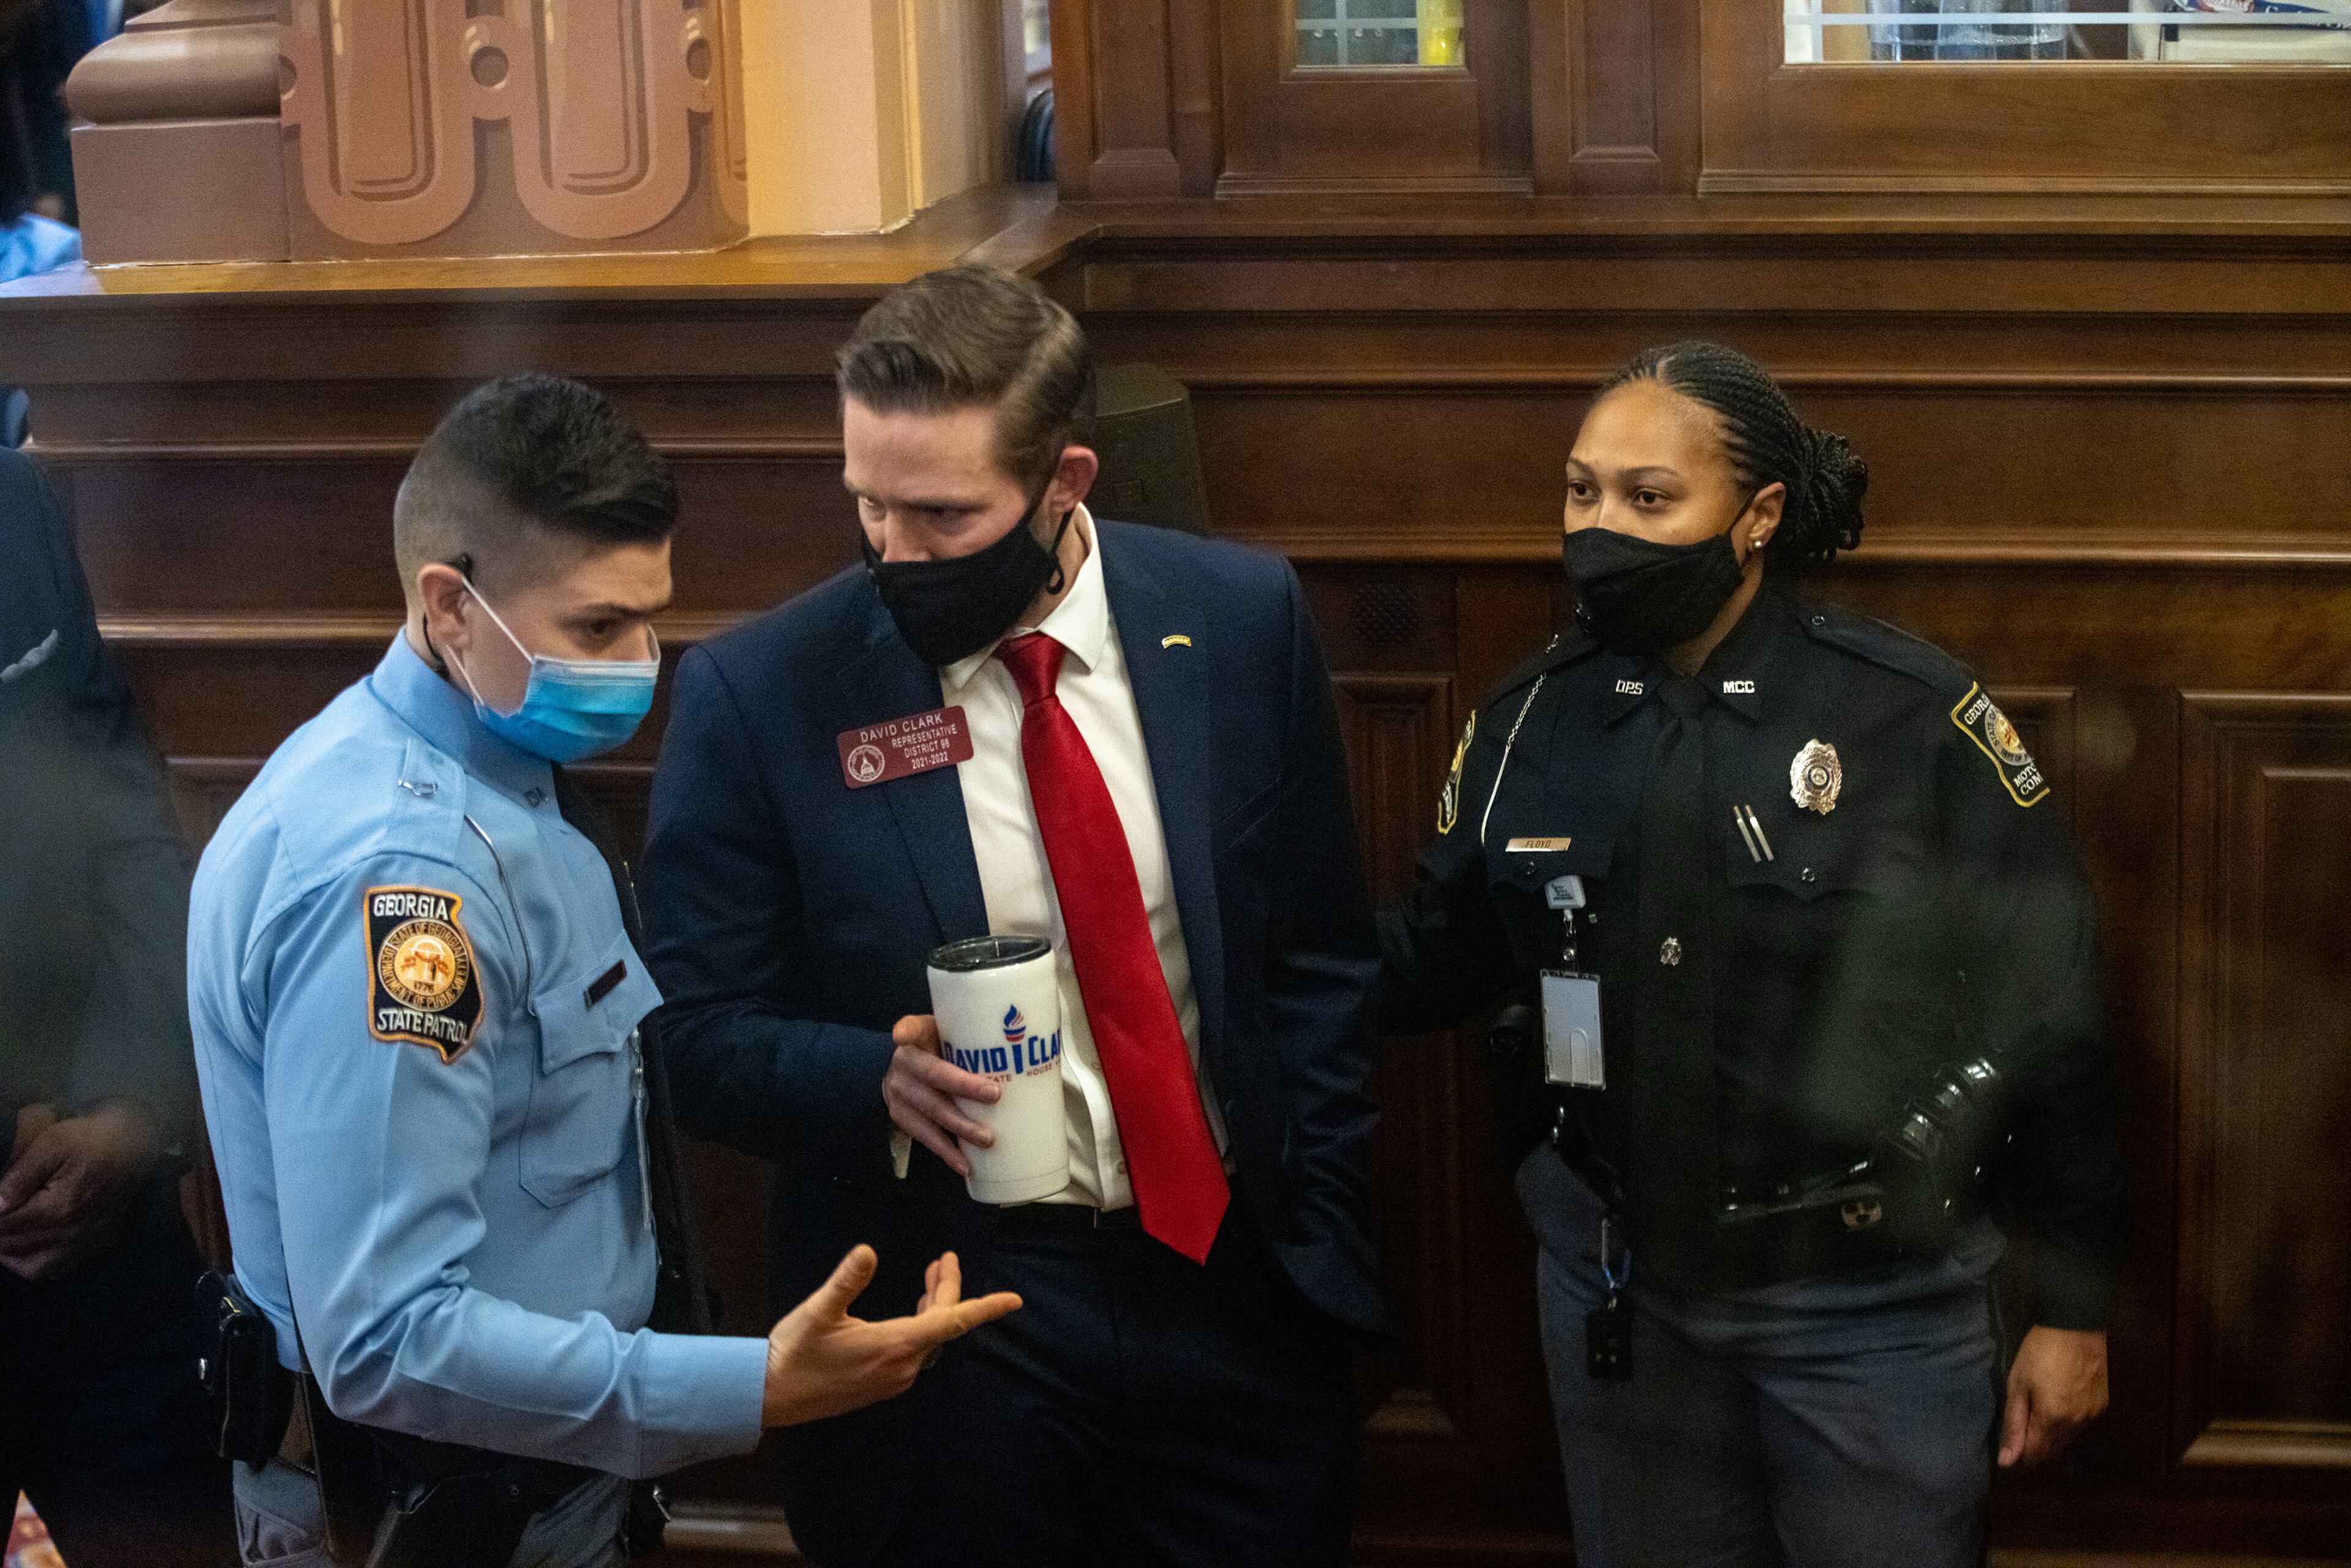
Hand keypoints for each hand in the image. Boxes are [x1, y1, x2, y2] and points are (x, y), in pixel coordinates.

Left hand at [0, 1100, 164, 1281]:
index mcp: (56, 1209)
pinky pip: (59, 1269)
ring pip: (33, 1268)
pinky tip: (30, 1247)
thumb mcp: (52, 1144)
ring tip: (3, 1236)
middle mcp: (70, 1234)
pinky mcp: (98, 1243)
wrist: (136, 1143)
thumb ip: (20, 1176)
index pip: (4, 1226)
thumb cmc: (91, 1139)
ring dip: (10, 1255)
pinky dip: (37, 1264)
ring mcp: (86, 1243)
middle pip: (14, 1247)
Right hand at [761, 1245, 1020, 1426]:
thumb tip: (867, 1251)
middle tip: (945, 1259)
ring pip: (929, 1338)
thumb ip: (846, 1281)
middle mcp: (901, 1365)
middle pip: (942, 1325)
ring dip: (934, 1306)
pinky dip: (921, 1325)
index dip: (985, 1308)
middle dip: (947, 1290)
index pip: (952, 1323)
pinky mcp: (882, 1383)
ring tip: (931, 1276)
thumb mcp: (818, 1311)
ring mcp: (893, 1378)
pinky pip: (915, 1350)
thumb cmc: (793, 1352)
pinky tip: (913, 1310)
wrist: (770, 1394)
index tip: (1014, 1300)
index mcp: (894, 1345)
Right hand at [881, 1014, 998, 1177]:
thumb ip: (972, 1032)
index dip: (908, 1030)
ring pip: (930, 1112)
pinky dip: (947, 1151)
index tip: (905, 1036)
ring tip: (987, 1139)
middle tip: (995, 1096)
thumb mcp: (945, 1032)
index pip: (912, 1028)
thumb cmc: (936, 1049)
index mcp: (916, 1037)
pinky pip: (925, 1136)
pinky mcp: (901, 1118)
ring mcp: (899, 1093)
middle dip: (963, 1087)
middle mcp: (903, 1064)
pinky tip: (965, 1164)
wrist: (899, 1072)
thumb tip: (1028, 1039)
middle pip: (932, 1076)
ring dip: (959, 1128)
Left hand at [1999, 1325, 2107, 1467]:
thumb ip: (2014, 1424)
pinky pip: (2080, 1426)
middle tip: (2018, 1436)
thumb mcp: (2018, 1384)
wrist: (2076, 1325)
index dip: (2021, 1457)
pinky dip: (2066, 1425)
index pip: (2037, 1455)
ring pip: (2068, 1439)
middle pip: (2054, 1450)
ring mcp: (2093, 1415)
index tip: (2008, 1450)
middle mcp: (2077, 1424)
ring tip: (2034, 1422)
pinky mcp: (2102, 1404)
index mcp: (2054, 1420)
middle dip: (2035, 1449)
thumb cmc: (2039, 1352)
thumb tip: (2007, 1462)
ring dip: (2051, 1438)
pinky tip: (2055, 1412)